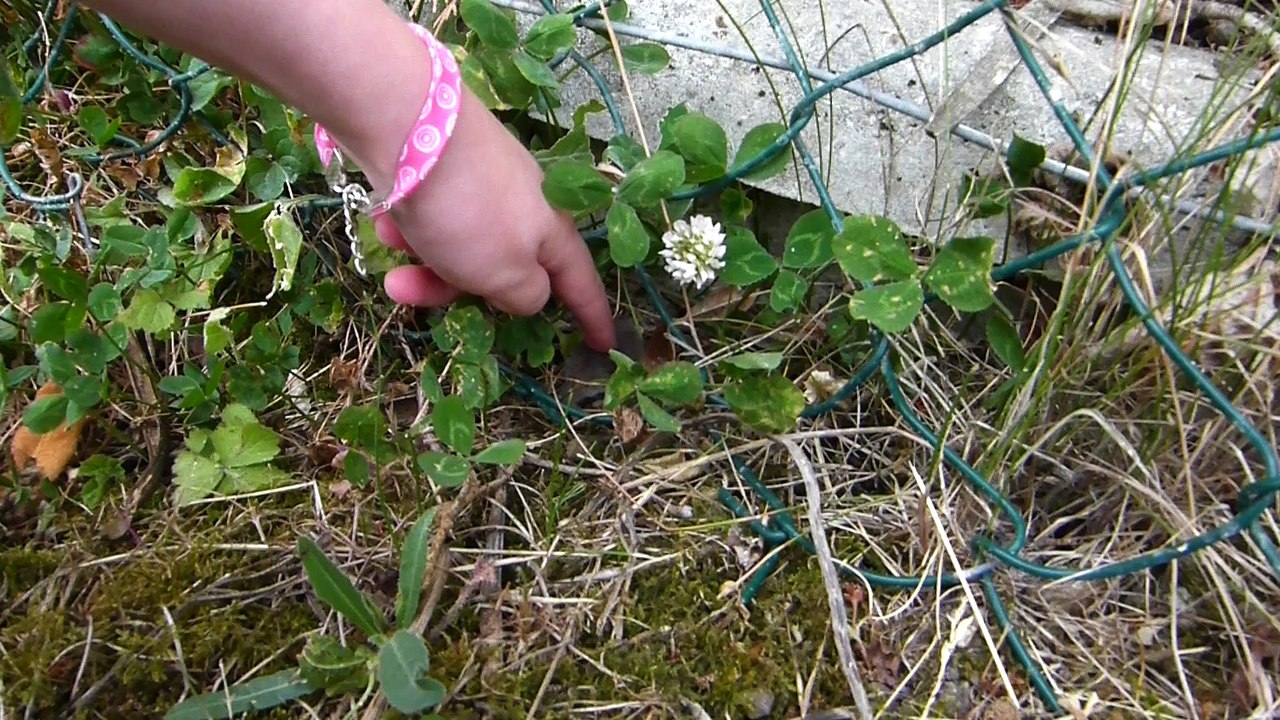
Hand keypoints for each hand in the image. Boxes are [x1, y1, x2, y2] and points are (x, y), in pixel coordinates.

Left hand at [366, 87, 616, 351]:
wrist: (409, 122)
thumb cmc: (467, 211)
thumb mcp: (504, 273)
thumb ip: (525, 296)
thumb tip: (527, 294)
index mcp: (551, 233)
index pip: (579, 283)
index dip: (592, 316)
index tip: (604, 344)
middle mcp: (525, 207)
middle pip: (503, 270)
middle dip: (456, 290)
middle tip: (411, 294)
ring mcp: (486, 184)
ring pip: (461, 246)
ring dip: (423, 261)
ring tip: (389, 259)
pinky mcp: (449, 165)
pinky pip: (436, 216)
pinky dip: (412, 228)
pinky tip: (387, 221)